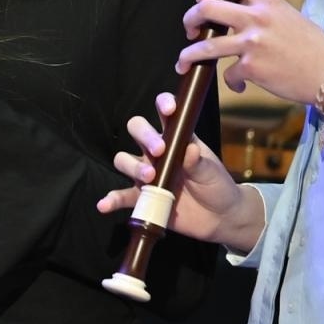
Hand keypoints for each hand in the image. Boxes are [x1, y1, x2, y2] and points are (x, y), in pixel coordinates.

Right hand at [96, 92, 262, 250]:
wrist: (219, 217)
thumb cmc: (216, 185)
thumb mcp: (212, 171)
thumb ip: (199, 161)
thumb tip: (190, 149)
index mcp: (177, 138)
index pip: (166, 115)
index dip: (164, 105)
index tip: (169, 110)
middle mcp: (157, 152)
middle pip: (137, 130)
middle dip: (144, 135)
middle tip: (159, 150)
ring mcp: (147, 173)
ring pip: (125, 160)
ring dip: (132, 166)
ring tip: (149, 178)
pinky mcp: (142, 197)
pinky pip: (122, 197)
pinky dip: (111, 200)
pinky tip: (104, 205)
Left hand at [176, 0, 323, 104]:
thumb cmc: (316, 49)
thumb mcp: (290, 17)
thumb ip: (263, 13)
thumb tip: (238, 16)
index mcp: (267, 0)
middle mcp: (256, 17)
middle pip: (206, 9)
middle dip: (189, 19)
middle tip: (189, 30)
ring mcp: (251, 43)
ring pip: (205, 47)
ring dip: (189, 55)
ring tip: (183, 61)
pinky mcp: (251, 68)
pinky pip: (229, 75)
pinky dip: (232, 83)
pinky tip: (239, 86)